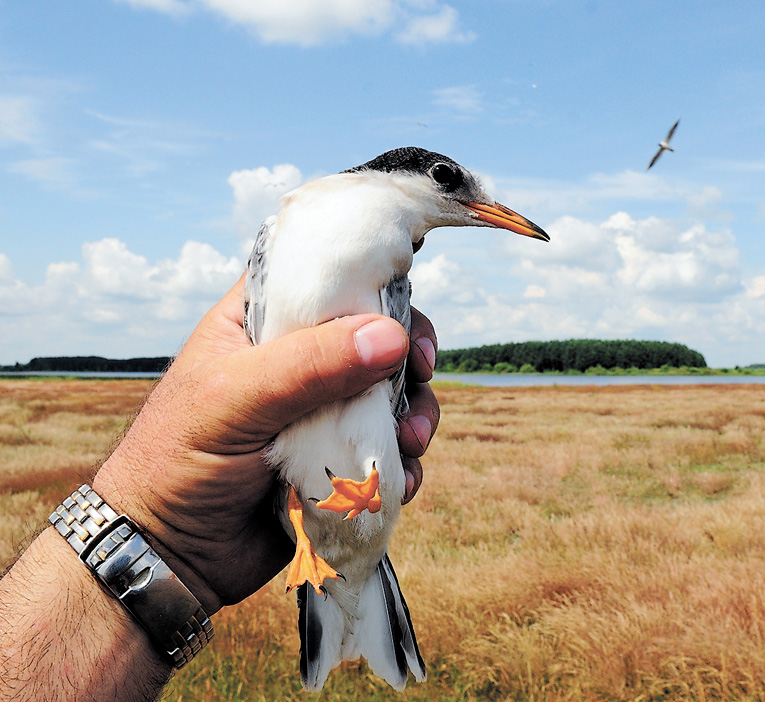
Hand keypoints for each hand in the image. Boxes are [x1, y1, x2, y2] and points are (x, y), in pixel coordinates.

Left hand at [91, 274, 439, 614]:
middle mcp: (298, 358)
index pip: (326, 278)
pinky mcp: (337, 457)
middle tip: (421, 373)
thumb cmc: (178, 460)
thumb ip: (309, 365)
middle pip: (375, 334)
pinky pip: (387, 448)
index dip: (374, 286)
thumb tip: (392, 336)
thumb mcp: (236, 399)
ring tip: (412, 441)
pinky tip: (402, 480)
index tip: (405, 321)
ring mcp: (321, 409)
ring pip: (391, 393)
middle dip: (407, 356)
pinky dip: (403, 461)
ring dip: (415, 413)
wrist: (170, 554)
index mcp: (262, 320)